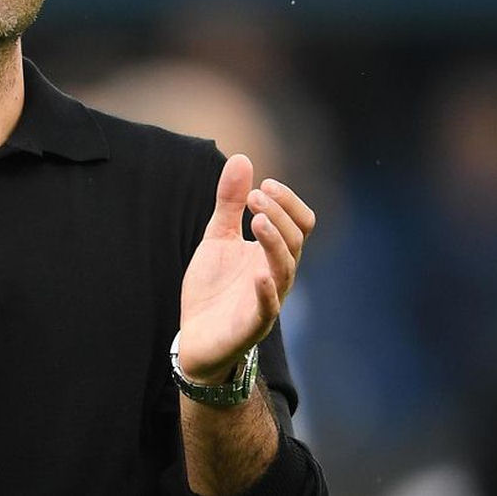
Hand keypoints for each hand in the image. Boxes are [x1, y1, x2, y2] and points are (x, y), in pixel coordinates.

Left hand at [179, 154, 314, 382]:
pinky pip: (267, 309)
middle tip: (254, 195)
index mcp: (272, 253)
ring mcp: (267, 300)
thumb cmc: (214, 288)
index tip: (264, 183)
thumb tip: (241, 157)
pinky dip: (266, 292)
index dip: (288, 202)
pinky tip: (258, 274)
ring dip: (275, 242)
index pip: (300, 224)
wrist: (196, 338)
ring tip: (258, 218)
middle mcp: (277, 275)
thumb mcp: (217, 237)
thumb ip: (229, 203)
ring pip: (285, 270)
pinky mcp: (251, 326)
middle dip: (279, 215)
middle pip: (296, 241)